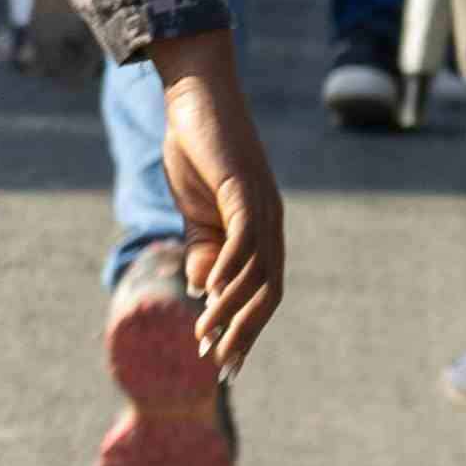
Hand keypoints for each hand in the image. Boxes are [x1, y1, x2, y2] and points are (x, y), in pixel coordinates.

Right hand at [150, 29, 286, 387]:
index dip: (246, 328)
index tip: (225, 363)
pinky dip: (230, 267)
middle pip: (268, 290)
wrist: (196, 98)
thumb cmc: (197, 153)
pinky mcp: (244, 187)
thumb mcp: (197, 213)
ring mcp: (261, 205)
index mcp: (260, 231)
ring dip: (231, 308)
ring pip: (257, 271)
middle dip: (245, 332)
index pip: (263, 291)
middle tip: (221, 367)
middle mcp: (269, 222)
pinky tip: (212, 291)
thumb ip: (204, 250)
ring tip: (205, 336)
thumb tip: (206, 292)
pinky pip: (244, 236)